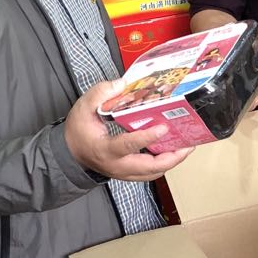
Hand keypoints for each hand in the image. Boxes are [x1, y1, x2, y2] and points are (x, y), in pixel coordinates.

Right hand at [66, 81, 193, 180]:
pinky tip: (173, 150)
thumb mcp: (83, 107)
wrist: (70, 153)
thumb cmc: (78, 131)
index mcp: (105, 149)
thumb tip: (123, 84)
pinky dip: (164, 163)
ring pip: (153, 173)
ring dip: (171, 162)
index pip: (128, 145)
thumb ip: (101, 93)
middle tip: (188, 144)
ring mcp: (124, 173)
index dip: (147, 137)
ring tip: (186, 147)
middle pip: (149, 168)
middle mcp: (117, 165)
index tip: (163, 127)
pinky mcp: (128, 173)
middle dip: (172, 157)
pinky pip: (150, 172)